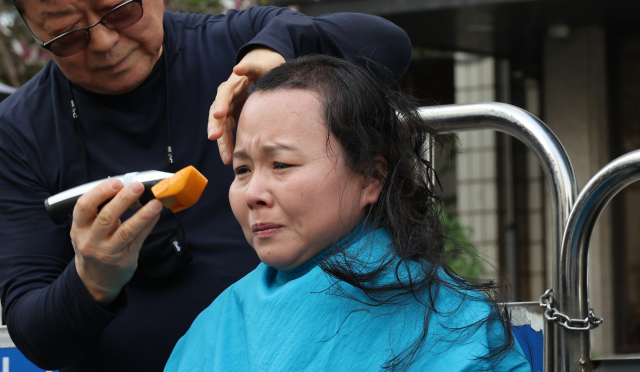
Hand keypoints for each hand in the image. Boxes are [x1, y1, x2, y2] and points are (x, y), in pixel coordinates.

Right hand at [70, 179, 161, 307]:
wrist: (94, 279)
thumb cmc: (93, 245)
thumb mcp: (86, 230)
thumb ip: (99, 211)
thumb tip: (123, 187)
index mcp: (78, 228)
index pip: (84, 207)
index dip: (100, 193)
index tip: (116, 183)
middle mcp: (90, 241)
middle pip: (106, 218)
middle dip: (123, 200)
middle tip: (138, 187)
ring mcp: (107, 251)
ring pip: (126, 230)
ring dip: (143, 214)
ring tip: (155, 202)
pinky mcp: (124, 258)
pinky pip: (139, 239)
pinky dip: (148, 224)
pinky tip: (156, 214)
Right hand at [208, 48, 285, 163]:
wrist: (266, 70)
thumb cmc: (264, 67)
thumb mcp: (260, 64)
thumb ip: (250, 66)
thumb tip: (237, 69)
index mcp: (232, 85)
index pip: (224, 94)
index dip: (221, 103)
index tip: (219, 114)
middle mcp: (227, 98)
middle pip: (218, 113)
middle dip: (216, 126)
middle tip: (214, 138)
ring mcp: (229, 109)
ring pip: (222, 126)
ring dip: (222, 142)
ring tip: (226, 158)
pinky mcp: (234, 118)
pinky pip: (229, 132)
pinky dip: (229, 144)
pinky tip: (232, 158)